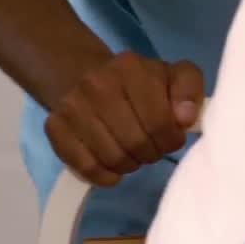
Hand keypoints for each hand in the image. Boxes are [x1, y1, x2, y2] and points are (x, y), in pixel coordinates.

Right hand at [44, 52, 202, 185]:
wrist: (87, 75)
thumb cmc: (141, 82)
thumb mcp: (175, 75)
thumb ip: (189, 91)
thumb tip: (185, 118)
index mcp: (130, 67)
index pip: (159, 121)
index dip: (171, 138)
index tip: (172, 138)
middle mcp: (96, 83)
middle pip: (136, 142)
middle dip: (152, 152)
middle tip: (153, 147)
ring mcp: (72, 105)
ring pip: (113, 157)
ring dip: (130, 164)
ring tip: (134, 152)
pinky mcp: (54, 127)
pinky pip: (85, 167)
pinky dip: (104, 176)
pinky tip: (113, 169)